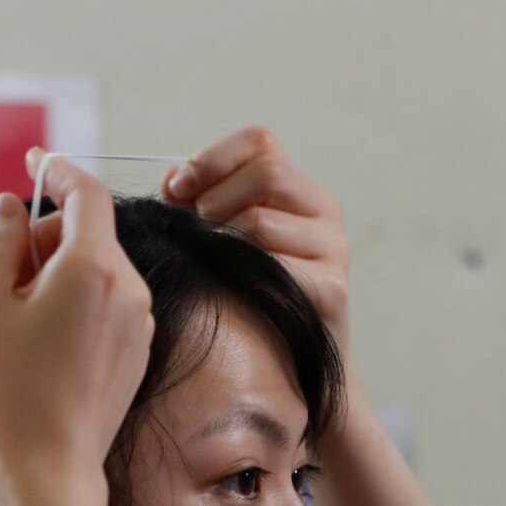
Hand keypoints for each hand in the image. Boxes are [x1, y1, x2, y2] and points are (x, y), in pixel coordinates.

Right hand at [0, 149, 153, 505]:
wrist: (50, 464)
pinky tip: (44, 338)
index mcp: (92, 268)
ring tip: (19, 317)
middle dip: (43, 238)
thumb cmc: (6, 387)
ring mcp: (140, 318)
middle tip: (2, 275)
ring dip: (57, 270)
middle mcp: (129, 286)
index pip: (85, 192)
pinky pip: (107, 298)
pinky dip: (76, 297)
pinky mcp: (139, 345)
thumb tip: (15, 207)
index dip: (57, 169)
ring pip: (96, 265)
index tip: (35, 159)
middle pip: (87, 231)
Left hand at [161, 127, 349, 350]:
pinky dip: (240, 274)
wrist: (287, 363)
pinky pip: (275, 266)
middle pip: (266, 172)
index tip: (176, 189)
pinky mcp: (332, 288)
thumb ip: (197, 204)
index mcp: (296, 189)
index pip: (259, 141)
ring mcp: (333, 248)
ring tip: (211, 264)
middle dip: (215, 201)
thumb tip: (173, 180)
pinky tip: (230, 288)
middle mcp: (322, 211)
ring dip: (222, 242)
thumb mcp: (220, 239)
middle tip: (196, 233)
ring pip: (262, 221)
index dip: (211, 159)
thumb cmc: (243, 293)